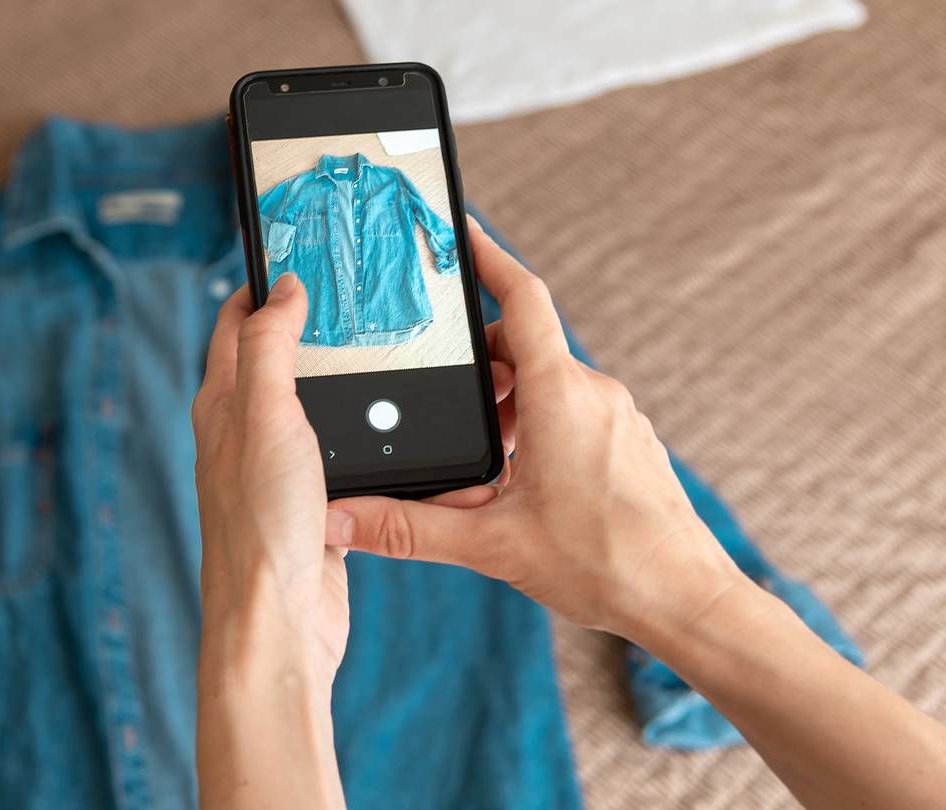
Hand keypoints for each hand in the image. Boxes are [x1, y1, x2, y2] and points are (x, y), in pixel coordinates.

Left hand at [192, 272, 346, 688]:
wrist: (279, 622)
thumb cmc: (262, 524)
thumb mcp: (265, 416)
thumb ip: (271, 347)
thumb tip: (283, 289)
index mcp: (221, 406)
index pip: (235, 326)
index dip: (262, 285)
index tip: (296, 253)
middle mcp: (242, 435)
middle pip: (270, 359)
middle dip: (303, 321)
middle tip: (348, 291)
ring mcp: (276, 471)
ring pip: (306, 403)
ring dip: (334, 373)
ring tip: (374, 344)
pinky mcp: (310, 504)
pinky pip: (333, 448)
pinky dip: (355, 426)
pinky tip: (383, 423)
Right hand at [326, 219, 748, 644]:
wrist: (688, 601)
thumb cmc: (605, 566)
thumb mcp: (491, 545)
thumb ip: (408, 529)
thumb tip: (343, 520)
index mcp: (559, 396)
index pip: (522, 297)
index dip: (488, 256)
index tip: (460, 231)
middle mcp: (593, 393)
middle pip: (523, 346)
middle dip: (479, 368)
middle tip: (442, 404)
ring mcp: (617, 417)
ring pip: (546, 384)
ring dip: (506, 407)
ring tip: (480, 464)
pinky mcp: (629, 442)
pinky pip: (573, 413)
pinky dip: (536, 429)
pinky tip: (519, 484)